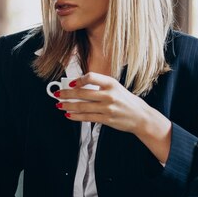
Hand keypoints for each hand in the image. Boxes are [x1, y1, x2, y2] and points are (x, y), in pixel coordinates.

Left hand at [55, 72, 171, 162]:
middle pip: (82, 93)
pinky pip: (87, 117)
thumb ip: (99, 86)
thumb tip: (77, 87)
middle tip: (57, 94)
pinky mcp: (106, 119)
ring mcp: (108, 108)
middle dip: (66, 94)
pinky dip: (76, 116)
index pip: (91, 77)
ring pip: (82, 107)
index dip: (78, 80)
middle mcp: (109, 95)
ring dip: (68, 106)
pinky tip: (69, 114)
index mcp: (111, 83)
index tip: (70, 83)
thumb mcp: (115, 88)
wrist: (141, 116)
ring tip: (59, 105)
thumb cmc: (125, 100)